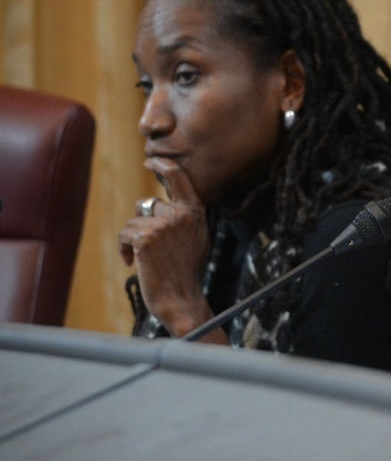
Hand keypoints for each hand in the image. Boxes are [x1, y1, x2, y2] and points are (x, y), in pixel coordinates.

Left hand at [118, 157, 217, 339]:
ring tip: (142, 259)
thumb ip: (185, 219)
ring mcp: (164, 225)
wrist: (182, 299)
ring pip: (134, 221)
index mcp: (196, 213)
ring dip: (132, 240)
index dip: (162, 166)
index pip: (180, 178)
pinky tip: (132, 262)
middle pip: (149, 205)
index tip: (151, 162)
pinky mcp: (146, 237)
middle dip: (142, 224)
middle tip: (146, 247)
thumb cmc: (186, 273)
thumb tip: (161, 205)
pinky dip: (124, 248)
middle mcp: (182, 214)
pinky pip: (126, 233)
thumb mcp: (197, 239)